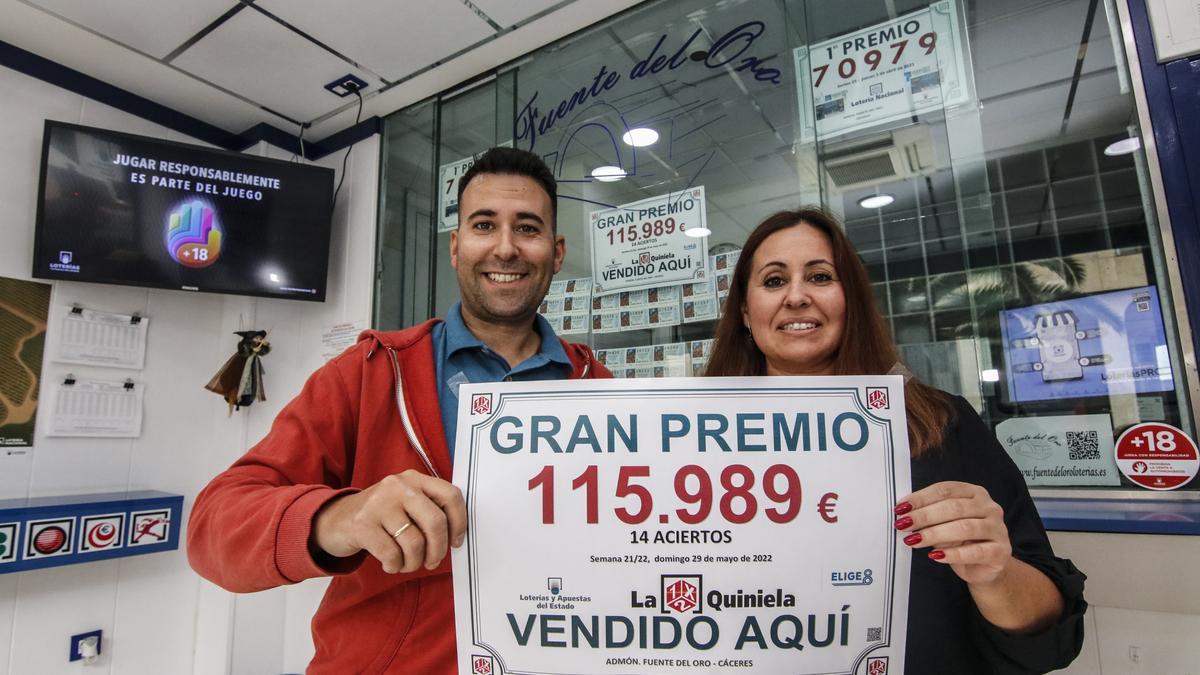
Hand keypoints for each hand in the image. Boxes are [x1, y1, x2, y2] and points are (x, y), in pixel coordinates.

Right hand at [312, 470, 466, 573]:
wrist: (335, 519)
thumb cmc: (379, 516)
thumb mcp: (405, 503)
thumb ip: (428, 511)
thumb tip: (455, 537)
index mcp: (414, 479)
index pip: (450, 495)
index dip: (459, 522)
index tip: (456, 542)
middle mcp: (398, 486)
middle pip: (435, 522)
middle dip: (438, 550)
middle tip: (432, 561)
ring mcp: (379, 503)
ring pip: (414, 543)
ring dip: (414, 562)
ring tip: (406, 564)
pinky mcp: (362, 524)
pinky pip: (392, 554)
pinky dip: (395, 566)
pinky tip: (390, 564)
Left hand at [894, 481, 1011, 586]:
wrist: (985, 567)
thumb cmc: (962, 540)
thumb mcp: (944, 524)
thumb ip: (930, 516)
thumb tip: (904, 515)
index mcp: (974, 493)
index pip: (945, 490)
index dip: (921, 498)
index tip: (901, 508)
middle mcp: (989, 507)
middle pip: (954, 507)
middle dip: (925, 516)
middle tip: (904, 524)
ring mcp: (998, 529)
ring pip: (964, 528)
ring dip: (935, 534)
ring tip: (914, 540)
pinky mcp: (1000, 551)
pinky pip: (975, 552)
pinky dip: (953, 554)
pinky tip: (935, 555)